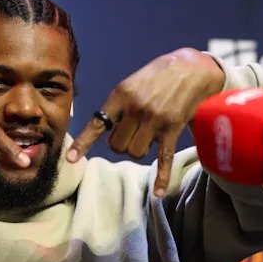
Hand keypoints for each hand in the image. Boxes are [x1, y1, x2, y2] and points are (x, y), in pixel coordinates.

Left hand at [66, 48, 224, 196]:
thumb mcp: (131, 83)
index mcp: (121, 95)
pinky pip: (164, 158)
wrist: (192, 68)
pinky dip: (162, 177)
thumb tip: (102, 128)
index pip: (97, 124)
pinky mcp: (172, 129)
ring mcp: (155, 120)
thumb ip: (117, 105)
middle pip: (117, 146)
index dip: (83, 143)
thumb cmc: (157, 76)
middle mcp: (137, 109)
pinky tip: (159, 193)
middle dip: (121, 144)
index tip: (71, 159)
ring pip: (136, 153)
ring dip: (139, 150)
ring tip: (147, 135)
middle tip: (131, 131)